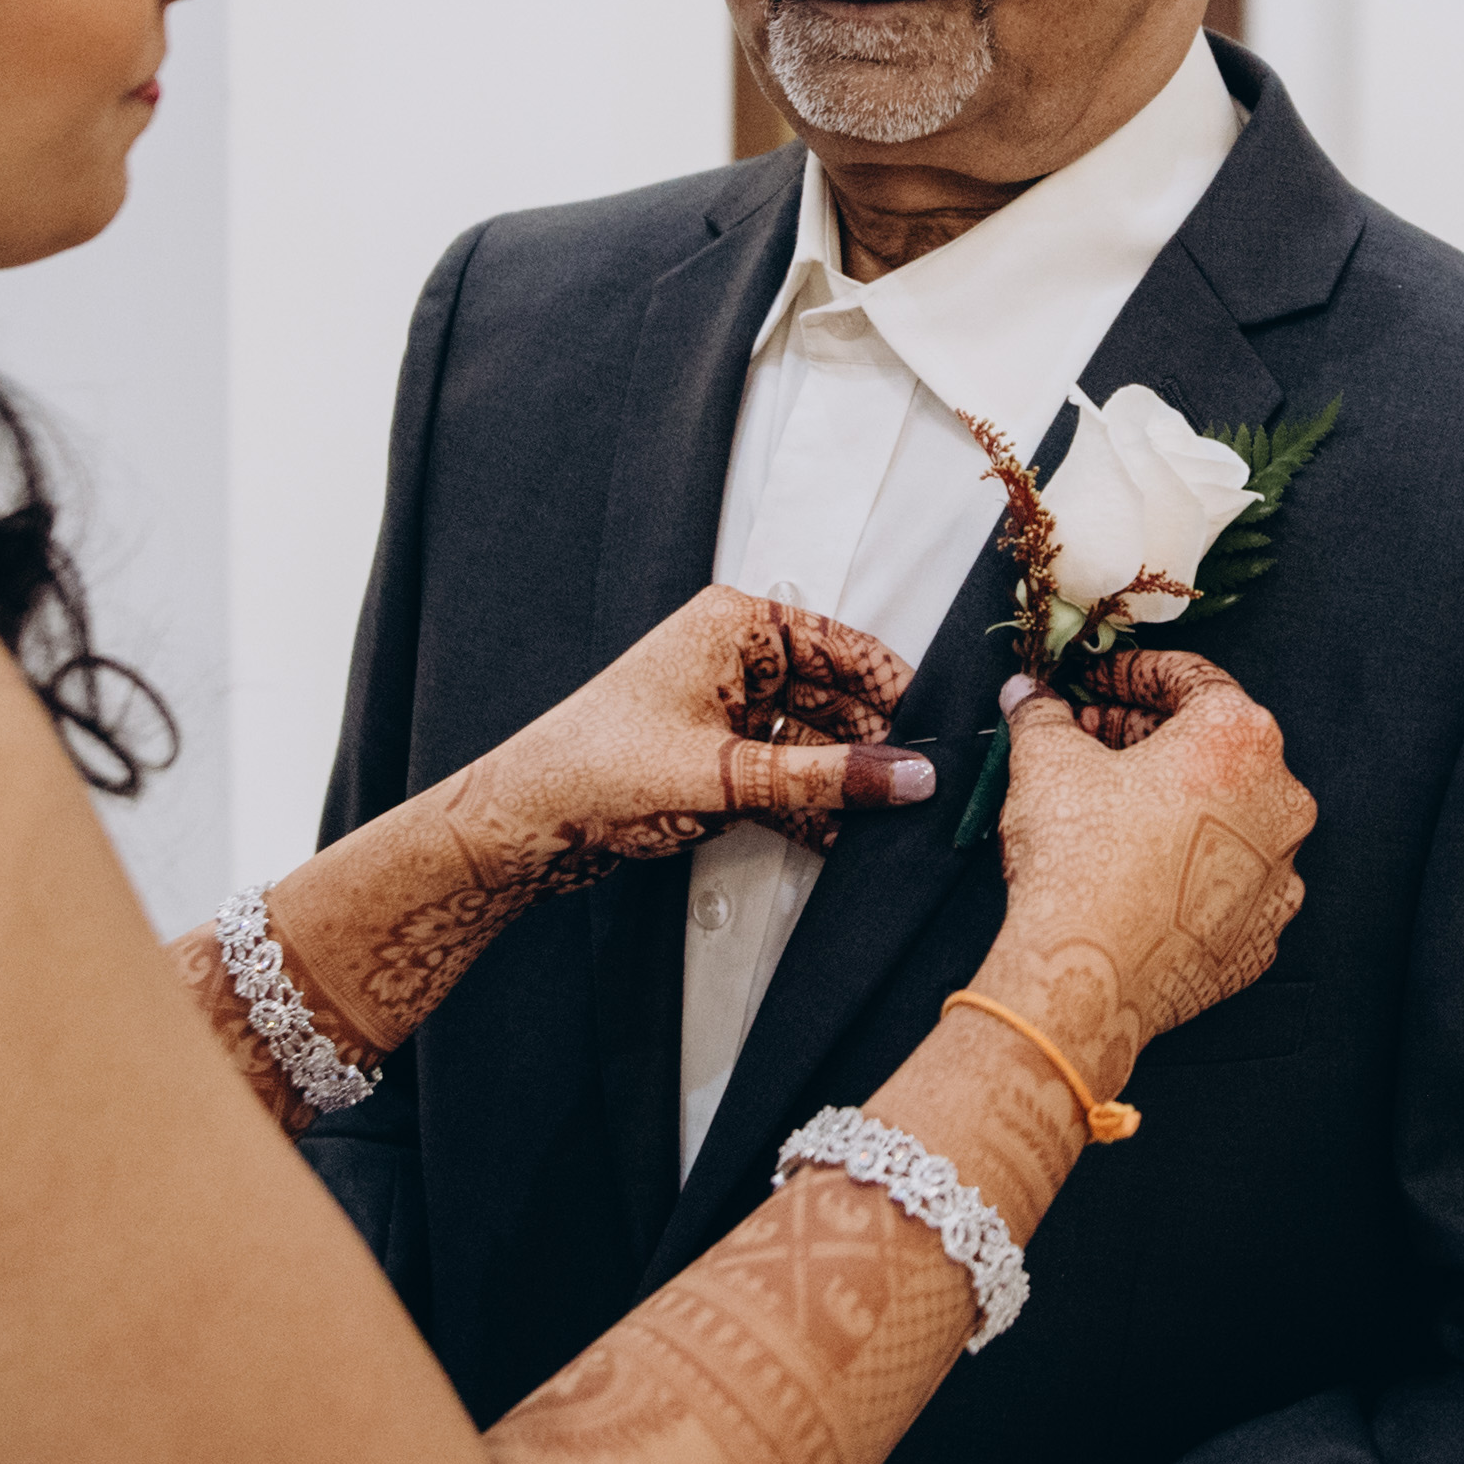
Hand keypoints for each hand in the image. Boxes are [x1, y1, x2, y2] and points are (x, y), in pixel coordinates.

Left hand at [473, 584, 934, 888]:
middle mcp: (732, 657)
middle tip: (919, 789)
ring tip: (887, 821)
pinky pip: (781, 773)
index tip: (939, 732)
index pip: (843, 647)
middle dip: (872, 746)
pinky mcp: (712, 755)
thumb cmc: (597, 769)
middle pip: (832, 696)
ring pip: (809, 740)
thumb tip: (908, 775)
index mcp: (735, 627)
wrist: (524, 823)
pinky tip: (838, 836)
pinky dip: (806, 803)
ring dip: (841, 782)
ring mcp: (723, 708)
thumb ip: (826, 777)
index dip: (894, 690)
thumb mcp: (729, 775)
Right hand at [980, 647, 1314, 1089]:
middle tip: (1091, 742)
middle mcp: (1279, 801)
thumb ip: (1042, 715)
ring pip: (1228, 817)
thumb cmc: (1079, 860)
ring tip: (1111, 808)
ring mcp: (1279, 873)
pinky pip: (1229, 883)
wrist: (1088, 975)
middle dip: (1148, 738)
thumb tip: (1028, 695)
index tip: (1096, 684)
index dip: (1131, 675)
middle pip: (1214, 747)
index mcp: (1239, 738)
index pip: (1190, 680)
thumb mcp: (1047, 762)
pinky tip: (1142, 871)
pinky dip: (1192, 868)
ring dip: (1176, 803)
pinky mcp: (1262, 933)